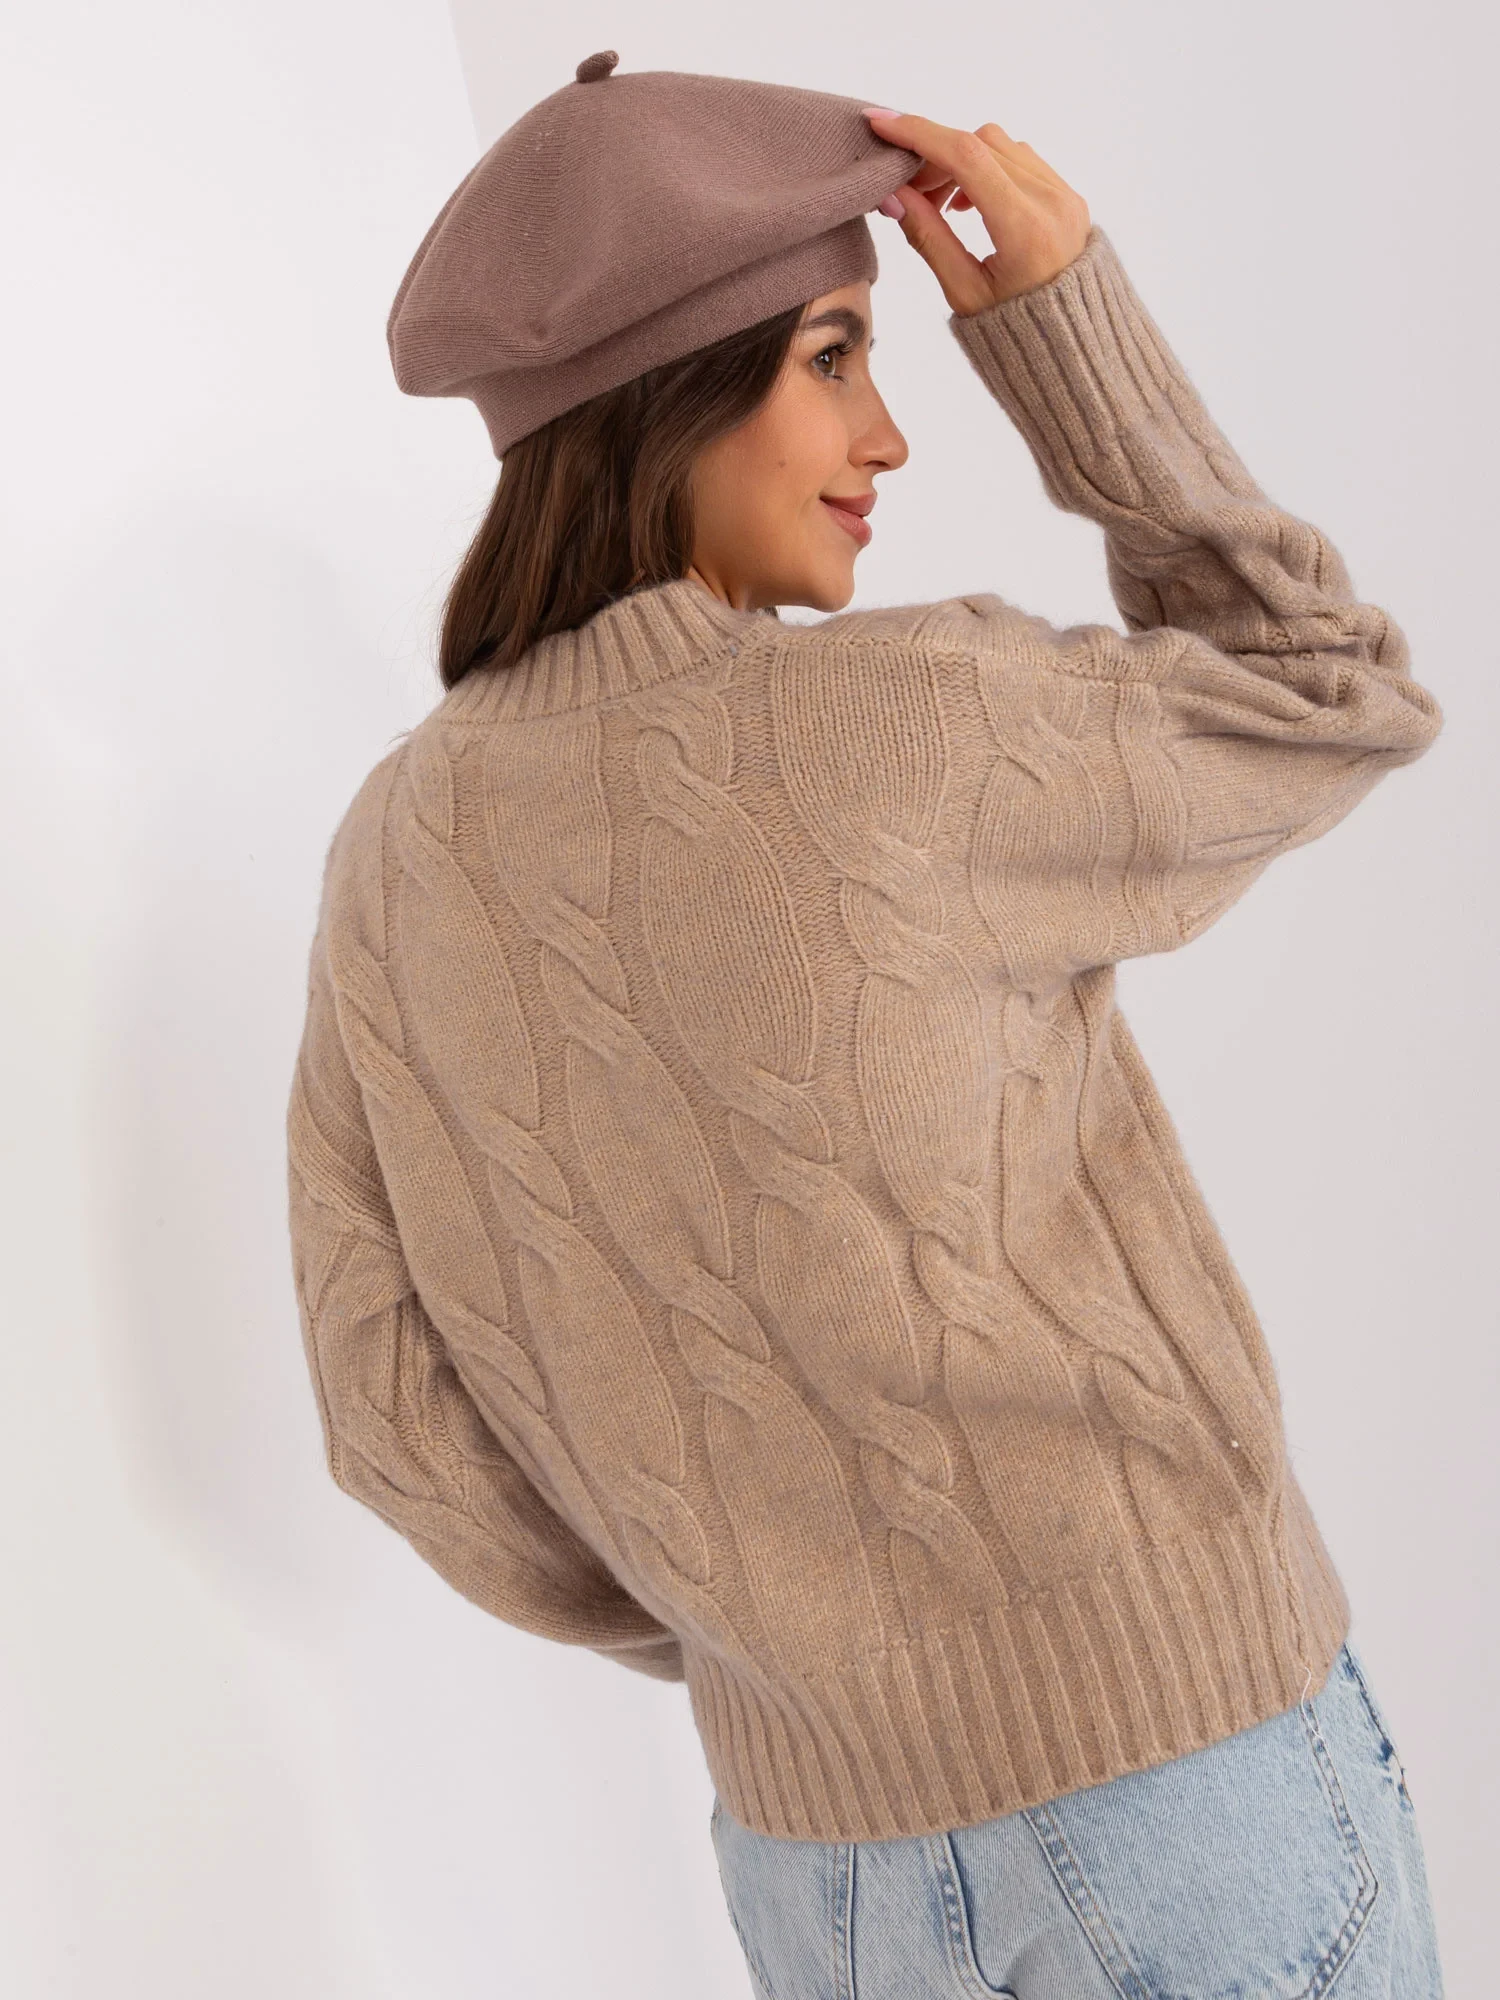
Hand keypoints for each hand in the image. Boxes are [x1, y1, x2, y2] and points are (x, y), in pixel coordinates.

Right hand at [861, 109, 1090, 314]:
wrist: (1074, 346)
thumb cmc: (1017, 333)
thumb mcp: (964, 293)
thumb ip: (928, 237)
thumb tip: (891, 194)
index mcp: (1026, 229)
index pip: (967, 158)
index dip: (919, 134)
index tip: (881, 124)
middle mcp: (1052, 201)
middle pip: (982, 143)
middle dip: (936, 154)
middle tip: (908, 190)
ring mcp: (1065, 194)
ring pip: (1001, 145)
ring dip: (961, 160)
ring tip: (940, 203)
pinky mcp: (1068, 194)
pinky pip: (1021, 159)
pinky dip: (987, 167)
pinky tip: (970, 202)